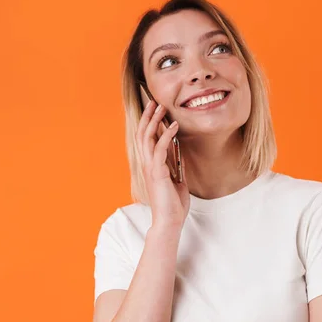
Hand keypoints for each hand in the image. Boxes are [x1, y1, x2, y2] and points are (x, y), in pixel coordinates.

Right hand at [135, 100, 189, 230]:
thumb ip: (176, 166)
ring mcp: (151, 168)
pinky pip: (160, 149)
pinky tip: (173, 126)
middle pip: (143, 134)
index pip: (146, 139)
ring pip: (147, 138)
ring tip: (162, 107)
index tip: (155, 110)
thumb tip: (179, 154)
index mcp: (151, 165)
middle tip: (154, 101)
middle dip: (148, 116)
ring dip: (155, 121)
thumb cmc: (173, 204)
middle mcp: (147, 164)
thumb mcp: (177, 181)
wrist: (170, 221)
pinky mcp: (157, 172)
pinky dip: (166, 135)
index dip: (149, 123)